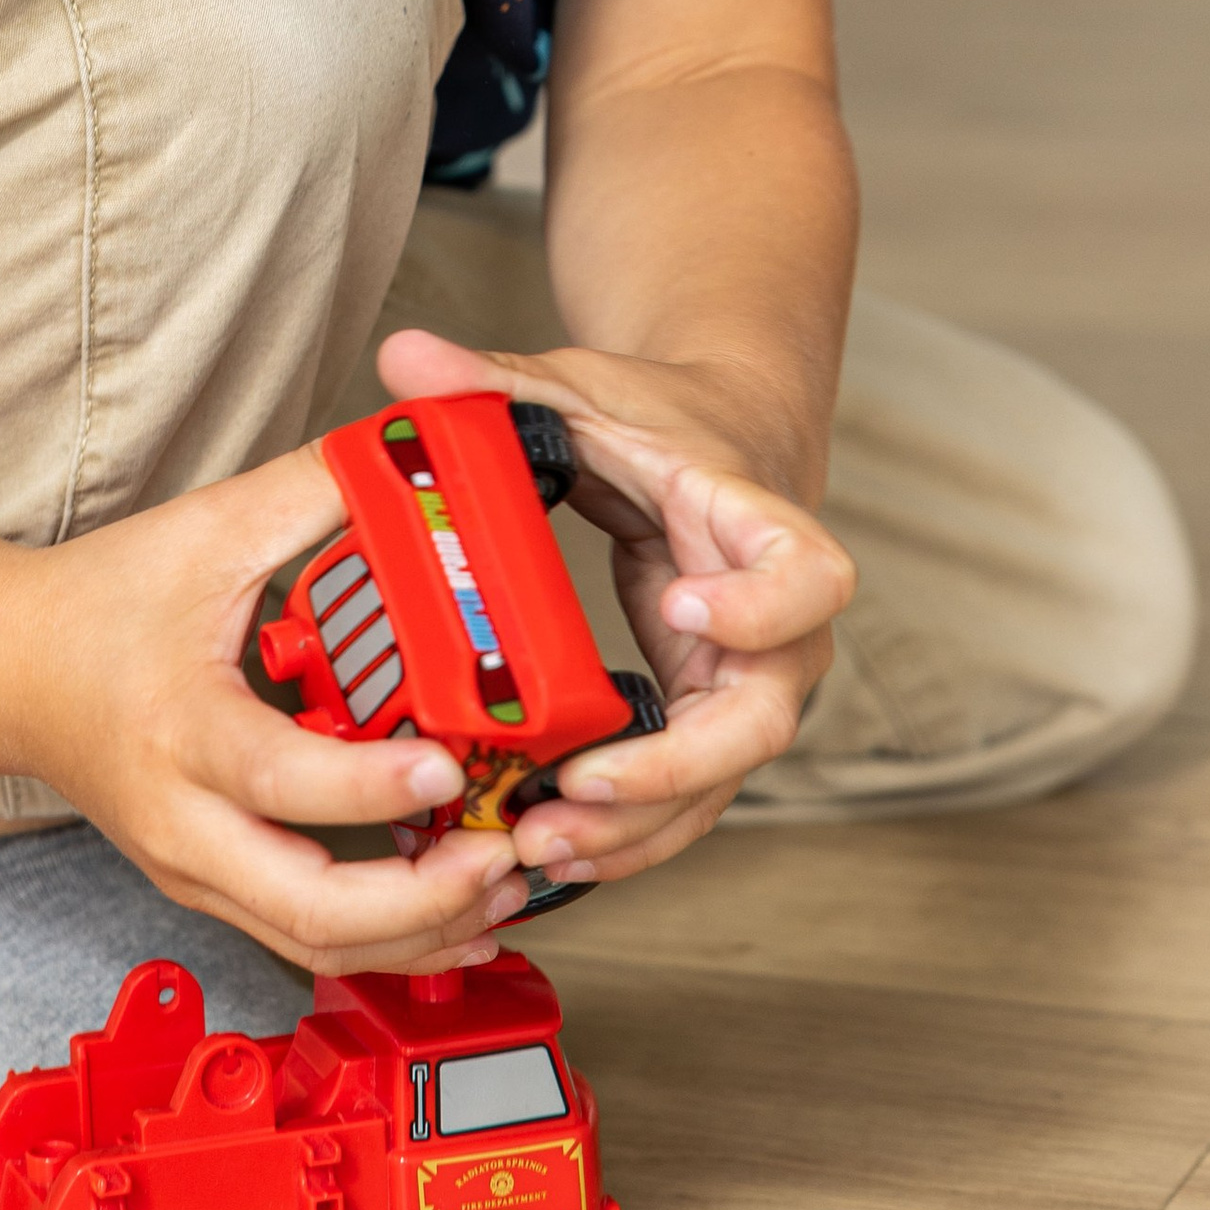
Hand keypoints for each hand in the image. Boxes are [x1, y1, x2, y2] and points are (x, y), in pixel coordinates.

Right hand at [0, 445, 535, 976]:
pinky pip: (306, 938)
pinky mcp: (209, 887)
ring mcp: (194, 869)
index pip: (280, 779)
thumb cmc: (97, 605)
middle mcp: (184, 822)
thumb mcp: (206, 531)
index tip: (448, 767)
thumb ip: (312, 491)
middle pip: (309, 911)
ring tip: (503, 886)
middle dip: (424, 901)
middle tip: (505, 855)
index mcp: (181, 730)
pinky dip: (389, 937)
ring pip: (316, 944)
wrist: (6, 672)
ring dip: (423, 932)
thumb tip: (408, 457)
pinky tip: (454, 910)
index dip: (371, 788)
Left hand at [374, 324, 855, 893]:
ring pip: (720, 781)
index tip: (685, 607)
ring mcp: (743, 681)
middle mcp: (771, 622)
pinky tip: (552, 854)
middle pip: (764, 715)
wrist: (716, 447)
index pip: (806, 572)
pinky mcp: (704, 721)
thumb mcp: (577, 387)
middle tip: (583, 783)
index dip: (762, 603)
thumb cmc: (657, 420)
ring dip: (638, 826)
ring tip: (543, 845)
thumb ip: (492, 378)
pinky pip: (684, 798)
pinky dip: (626, 833)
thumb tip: (402, 356)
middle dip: (677, 766)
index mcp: (754, 524)